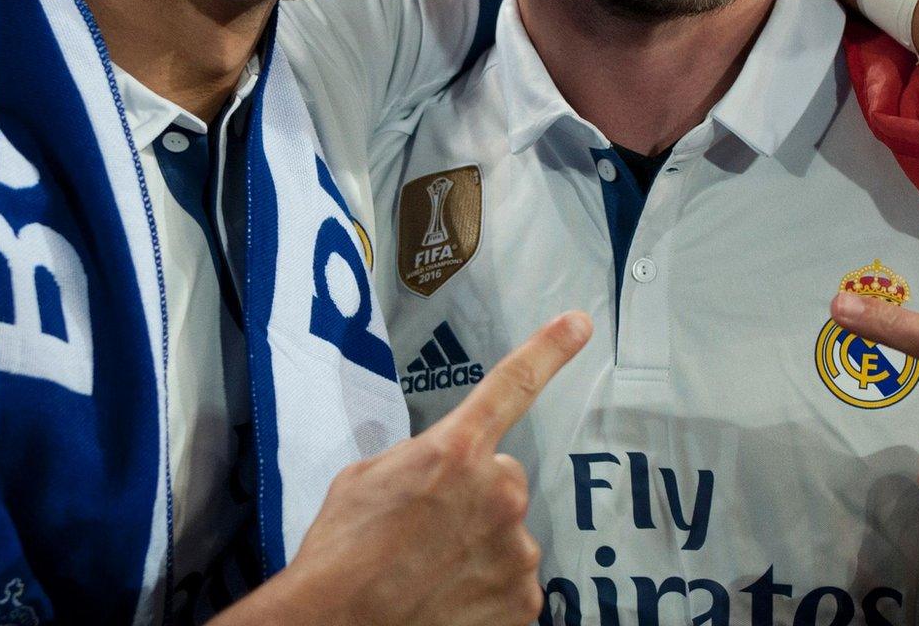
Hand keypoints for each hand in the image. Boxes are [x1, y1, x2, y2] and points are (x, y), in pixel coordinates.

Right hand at [254, 312, 591, 625]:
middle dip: (472, 502)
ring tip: (426, 573)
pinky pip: (512, 587)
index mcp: (457, 451)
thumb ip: (418, 460)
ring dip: (477, 551)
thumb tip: (436, 471)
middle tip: (424, 534)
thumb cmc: (341, 556)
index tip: (579, 323)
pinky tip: (445, 602)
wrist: (339, 624)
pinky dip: (485, 595)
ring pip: (507, 539)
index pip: (512, 385)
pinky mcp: (525, 602)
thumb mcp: (366, 479)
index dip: (550, 350)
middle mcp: (499, 492)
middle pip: (501, 483)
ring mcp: (517, 551)